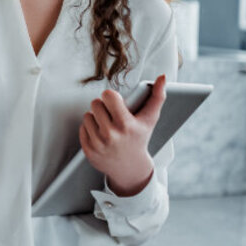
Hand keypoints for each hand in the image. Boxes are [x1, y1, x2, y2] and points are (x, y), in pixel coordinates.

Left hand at [79, 74, 166, 196]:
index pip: (108, 95)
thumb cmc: (139, 139)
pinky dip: (89, 129)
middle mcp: (111, 134)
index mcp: (125, 124)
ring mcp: (99, 144)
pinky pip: (82, 128)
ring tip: (106, 126)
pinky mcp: (88, 150)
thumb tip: (162, 77)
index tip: (116, 103)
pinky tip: (100, 135)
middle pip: (95, 104)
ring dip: (95, 118)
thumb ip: (158, 97)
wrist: (131, 168)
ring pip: (87, 115)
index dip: (111, 97)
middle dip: (103, 107)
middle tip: (111, 116)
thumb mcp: (150, 119)